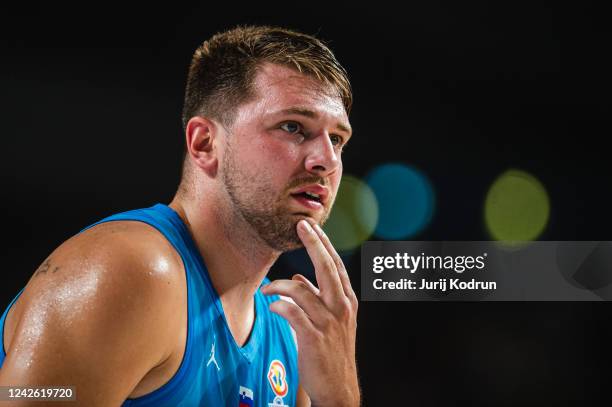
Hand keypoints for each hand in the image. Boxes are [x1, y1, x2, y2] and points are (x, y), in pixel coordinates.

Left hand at [262, 220, 359, 406]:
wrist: (338, 388)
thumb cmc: (332, 351)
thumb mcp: (332, 322)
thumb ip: (317, 299)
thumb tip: (299, 279)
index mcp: (347, 301)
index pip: (335, 265)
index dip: (323, 244)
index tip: (311, 226)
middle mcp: (341, 307)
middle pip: (327, 267)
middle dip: (313, 243)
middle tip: (300, 226)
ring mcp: (328, 322)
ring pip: (301, 289)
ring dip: (279, 285)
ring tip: (267, 289)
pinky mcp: (312, 337)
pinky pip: (291, 312)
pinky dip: (278, 306)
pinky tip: (271, 307)